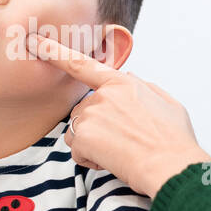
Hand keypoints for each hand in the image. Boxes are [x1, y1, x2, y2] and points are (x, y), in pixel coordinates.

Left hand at [28, 33, 210, 199]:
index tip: (36, 43)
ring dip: (92, 144)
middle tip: (122, 142)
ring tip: (119, 152)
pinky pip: (77, 151)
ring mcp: (91, 114)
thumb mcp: (168, 104)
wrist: (171, 166)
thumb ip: (144, 88)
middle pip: (83, 110)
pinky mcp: (83, 136)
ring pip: (77, 131)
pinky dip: (90, 159)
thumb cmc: (174, 140)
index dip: (56, 53)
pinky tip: (111, 161)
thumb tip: (131, 79)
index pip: (82, 65)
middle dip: (95, 127)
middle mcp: (104, 95)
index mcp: (123, 83)